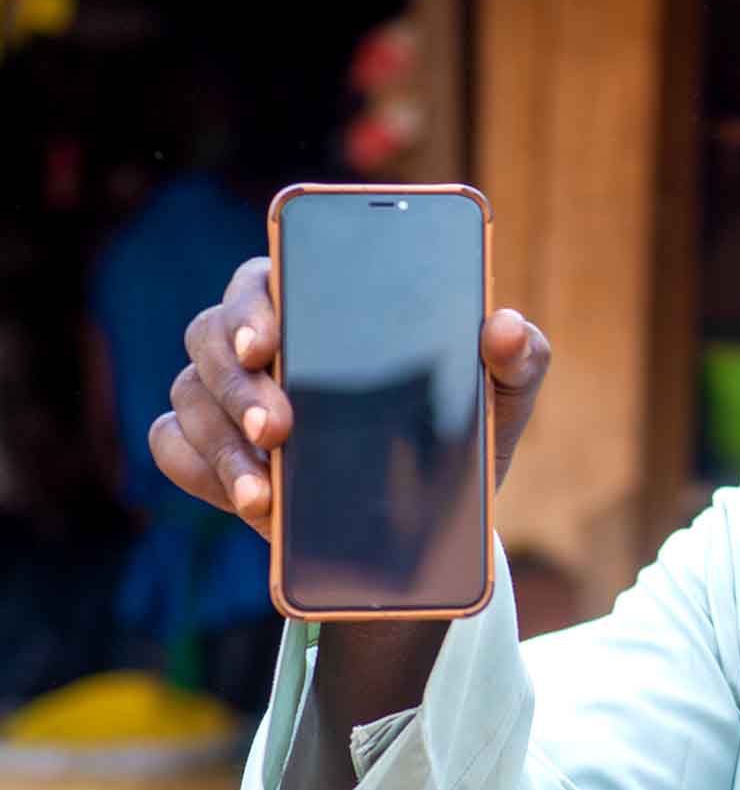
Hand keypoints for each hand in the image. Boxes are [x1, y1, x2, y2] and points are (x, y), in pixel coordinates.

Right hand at [149, 256, 550, 540]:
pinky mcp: (212, 451)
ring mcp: (225, 394)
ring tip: (267, 491)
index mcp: (320, 304)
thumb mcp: (504, 392)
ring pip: (187, 394)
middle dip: (236, 382)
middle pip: (211, 333)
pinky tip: (248, 500)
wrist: (438, 512)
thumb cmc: (463, 425)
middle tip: (276, 427)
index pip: (264, 277)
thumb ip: (517, 354)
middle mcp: (261, 340)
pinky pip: (173, 448)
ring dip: (222, 442)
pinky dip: (202, 474)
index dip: (255, 302)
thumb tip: (506, 326)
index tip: (270, 340)